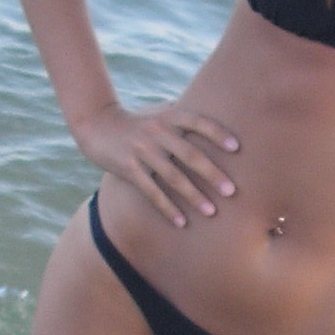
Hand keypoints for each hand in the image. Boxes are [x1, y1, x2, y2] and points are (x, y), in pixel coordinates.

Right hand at [74, 99, 239, 227]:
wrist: (97, 124)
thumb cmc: (138, 120)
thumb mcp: (160, 111)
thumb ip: (184, 116)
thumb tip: (217, 115)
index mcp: (169, 116)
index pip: (198, 122)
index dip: (217, 134)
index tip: (237, 148)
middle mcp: (157, 132)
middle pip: (189, 154)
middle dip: (212, 174)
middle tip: (232, 191)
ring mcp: (142, 151)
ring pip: (172, 177)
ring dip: (193, 196)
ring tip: (212, 212)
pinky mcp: (129, 168)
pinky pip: (151, 191)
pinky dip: (167, 208)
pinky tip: (181, 222)